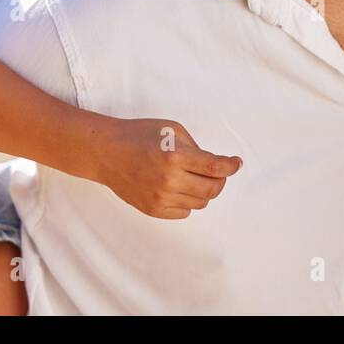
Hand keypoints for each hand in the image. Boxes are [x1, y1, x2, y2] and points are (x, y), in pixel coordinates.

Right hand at [94, 118, 242, 218]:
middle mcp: (169, 180)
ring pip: (200, 203)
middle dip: (220, 179)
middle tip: (216, 171)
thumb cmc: (139, 136)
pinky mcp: (153, 210)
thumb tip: (215, 164)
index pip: (216, 168)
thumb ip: (196, 148)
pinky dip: (188, 202)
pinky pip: (184, 213)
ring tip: (193, 177)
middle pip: (212, 190)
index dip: (231, 166)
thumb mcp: (172, 130)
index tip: (236, 163)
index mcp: (176, 156)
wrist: (106, 153)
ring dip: (204, 191)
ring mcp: (160, 198)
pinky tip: (179, 188)